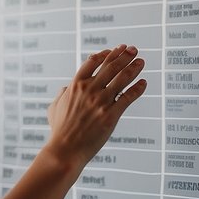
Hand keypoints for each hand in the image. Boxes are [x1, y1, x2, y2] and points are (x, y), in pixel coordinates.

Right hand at [46, 45, 146, 165]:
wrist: (65, 149)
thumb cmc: (59, 130)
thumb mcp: (54, 108)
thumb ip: (61, 95)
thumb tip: (65, 88)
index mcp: (75, 85)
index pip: (93, 62)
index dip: (106, 54)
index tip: (115, 50)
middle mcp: (89, 90)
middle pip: (111, 66)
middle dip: (124, 55)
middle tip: (133, 49)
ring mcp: (101, 102)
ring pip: (122, 78)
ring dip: (133, 67)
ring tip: (141, 61)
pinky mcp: (111, 115)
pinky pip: (128, 97)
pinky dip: (137, 88)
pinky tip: (144, 83)